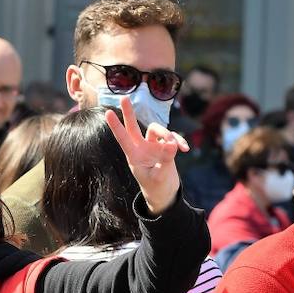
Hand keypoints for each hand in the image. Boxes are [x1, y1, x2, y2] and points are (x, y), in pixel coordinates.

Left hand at [104, 95, 188, 215]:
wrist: (165, 194)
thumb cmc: (157, 188)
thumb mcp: (160, 176)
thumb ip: (165, 160)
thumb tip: (171, 144)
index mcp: (134, 156)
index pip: (123, 139)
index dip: (116, 126)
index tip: (108, 113)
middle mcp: (141, 148)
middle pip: (133, 127)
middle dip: (129, 113)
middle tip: (124, 98)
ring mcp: (152, 146)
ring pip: (157, 130)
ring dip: (168, 134)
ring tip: (177, 147)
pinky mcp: (164, 147)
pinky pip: (171, 138)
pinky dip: (178, 141)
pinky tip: (186, 149)